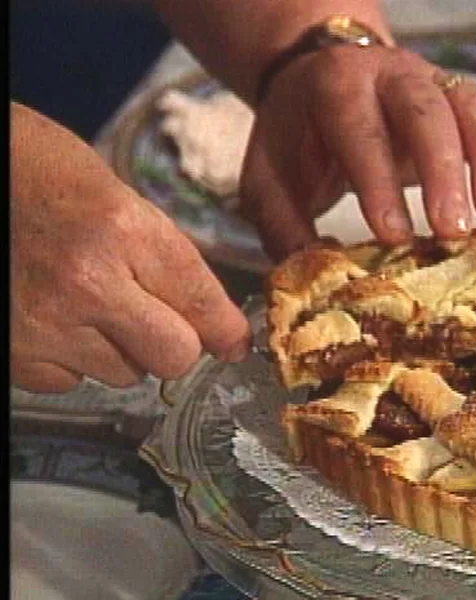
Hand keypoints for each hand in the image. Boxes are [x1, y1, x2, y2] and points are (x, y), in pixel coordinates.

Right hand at [11, 103, 250, 392]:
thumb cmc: (55, 181)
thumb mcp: (127, 205)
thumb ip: (173, 266)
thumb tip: (218, 331)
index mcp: (125, 233)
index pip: (201, 304)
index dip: (226, 330)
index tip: (232, 343)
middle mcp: (86, 283)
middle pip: (173, 358)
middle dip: (176, 344)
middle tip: (158, 319)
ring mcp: (44, 322)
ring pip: (126, 375)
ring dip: (122, 350)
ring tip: (92, 306)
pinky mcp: (13, 351)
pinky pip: (72, 382)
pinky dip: (73, 360)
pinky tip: (58, 319)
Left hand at [239, 45, 475, 259]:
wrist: (320, 76)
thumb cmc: (297, 139)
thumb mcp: (268, 179)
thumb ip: (282, 226)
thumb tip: (316, 279)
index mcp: (334, 89)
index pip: (359, 129)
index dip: (379, 181)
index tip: (395, 236)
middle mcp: (389, 76)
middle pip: (425, 112)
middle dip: (444, 171)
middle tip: (453, 231)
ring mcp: (433, 80)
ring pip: (472, 105)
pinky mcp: (463, 94)